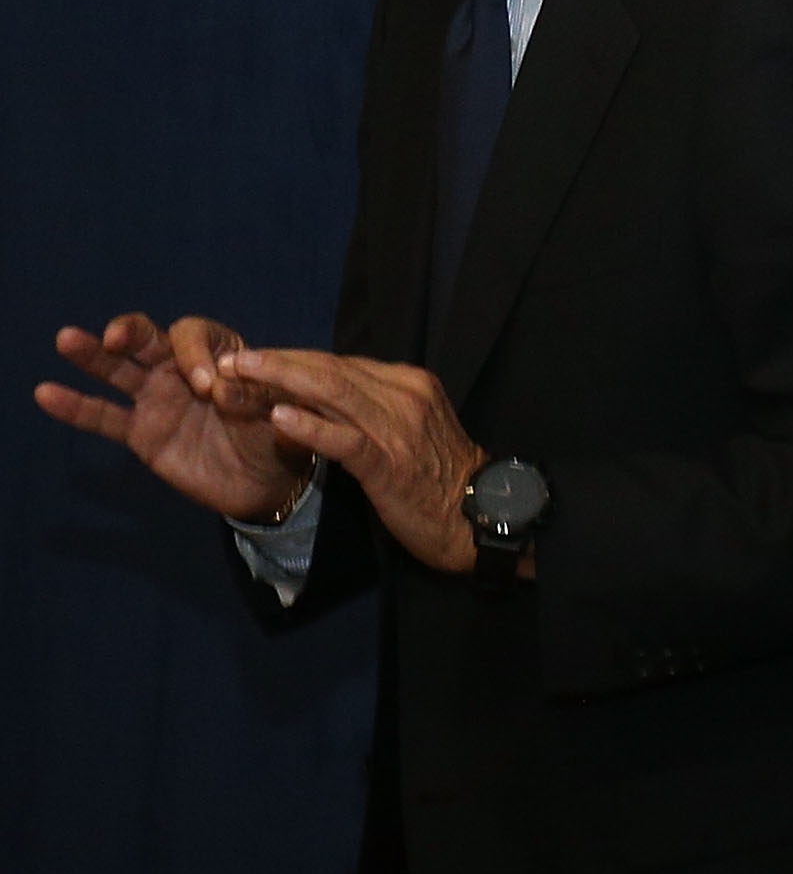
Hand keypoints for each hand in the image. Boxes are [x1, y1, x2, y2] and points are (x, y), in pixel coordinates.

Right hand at [35, 313, 314, 521]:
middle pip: (148, 339)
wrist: (268, 481)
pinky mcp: (140, 432)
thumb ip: (257, 397)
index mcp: (219, 354)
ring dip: (91, 354)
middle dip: (131, 332)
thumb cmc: (279, 435)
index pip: (197, 336)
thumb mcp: (280, 412)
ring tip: (67, 339)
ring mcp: (156, 399)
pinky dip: (75, 406)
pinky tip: (46, 393)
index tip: (209, 385)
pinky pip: (103, 417)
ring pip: (117, 370)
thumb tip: (226, 390)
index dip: (196, 354)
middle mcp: (181, 369)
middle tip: (116, 336)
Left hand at [223, 347, 488, 576]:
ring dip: (279, 381)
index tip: (252, 359)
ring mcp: (399, 427)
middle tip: (230, 360)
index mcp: (409, 383)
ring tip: (238, 374)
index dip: (291, 359)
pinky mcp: (391, 463)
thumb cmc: (438, 477)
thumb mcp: (409, 429)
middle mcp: (405, 395)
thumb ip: (370, 408)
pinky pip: (344, 439)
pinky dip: (310, 426)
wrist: (481, 515)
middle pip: (330, 369)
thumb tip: (317, 398)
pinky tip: (279, 418)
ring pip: (332, 393)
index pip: (340, 363)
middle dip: (276, 363)